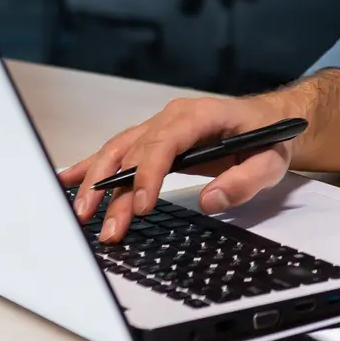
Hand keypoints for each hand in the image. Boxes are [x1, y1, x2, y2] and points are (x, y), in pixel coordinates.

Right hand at [59, 94, 295, 242]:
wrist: (270, 120)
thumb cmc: (270, 138)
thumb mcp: (272, 161)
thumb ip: (245, 181)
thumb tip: (211, 200)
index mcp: (200, 116)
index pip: (164, 142)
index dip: (148, 173)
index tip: (140, 206)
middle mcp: (173, 117)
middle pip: (133, 150)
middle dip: (113, 188)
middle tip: (104, 225)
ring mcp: (160, 127)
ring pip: (119, 151)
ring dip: (97, 182)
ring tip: (82, 214)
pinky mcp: (154, 139)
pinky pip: (119, 151)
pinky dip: (92, 166)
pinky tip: (68, 179)